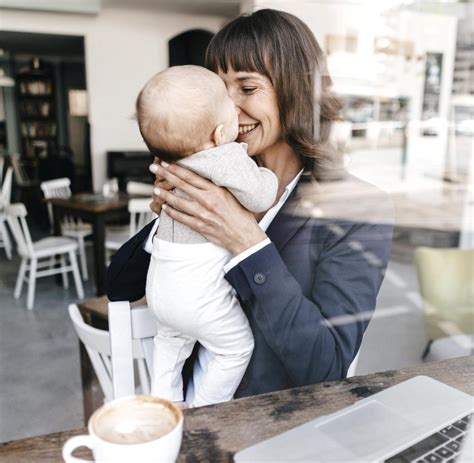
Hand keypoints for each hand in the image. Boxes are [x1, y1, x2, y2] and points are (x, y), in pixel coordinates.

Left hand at [152, 162, 267, 254]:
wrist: (244, 236)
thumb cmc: (240, 214)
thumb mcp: (232, 194)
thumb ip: (218, 185)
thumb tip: (208, 173)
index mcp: (215, 190)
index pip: (191, 176)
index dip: (177, 168)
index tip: (166, 161)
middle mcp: (207, 201)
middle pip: (181, 185)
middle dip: (165, 175)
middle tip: (153, 168)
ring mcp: (202, 214)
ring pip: (178, 202)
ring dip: (165, 195)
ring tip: (156, 189)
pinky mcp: (200, 226)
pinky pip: (181, 218)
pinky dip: (171, 212)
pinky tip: (164, 208)